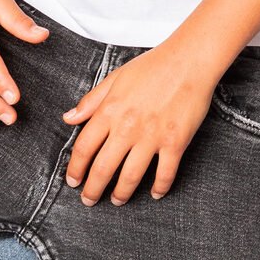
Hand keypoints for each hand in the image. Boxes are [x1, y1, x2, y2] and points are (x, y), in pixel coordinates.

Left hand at [63, 45, 216, 205]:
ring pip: (130, 177)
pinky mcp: (175, 142)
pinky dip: (159, 188)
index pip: (84, 149)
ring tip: (117, 200)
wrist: (190, 59)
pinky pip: (165, 174)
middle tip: (90, 199)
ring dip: (121, 194)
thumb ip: (91, 101)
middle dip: (92, 190)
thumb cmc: (154, 65)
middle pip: (103, 169)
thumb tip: (69, 118)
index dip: (75, 169)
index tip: (74, 181)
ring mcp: (152, 137)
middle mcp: (127, 127)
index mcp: (110, 111)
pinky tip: (155, 193)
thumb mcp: (116, 77)